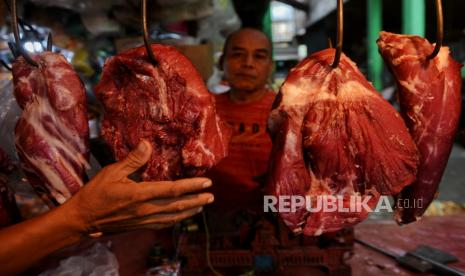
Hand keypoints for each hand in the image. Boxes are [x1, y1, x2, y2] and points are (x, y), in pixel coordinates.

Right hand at [64, 139, 213, 233]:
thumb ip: (133, 159)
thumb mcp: (112, 171)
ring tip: (203, 204)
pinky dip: (177, 219)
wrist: (83, 218)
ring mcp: (144, 220)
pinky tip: (183, 215)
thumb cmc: (96, 193)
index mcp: (140, 194)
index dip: (192, 186)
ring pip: (173, 216)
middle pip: (178, 205)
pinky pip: (164, 223)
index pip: (173, 190)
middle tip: (211, 195)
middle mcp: (146, 209)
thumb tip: (147, 143)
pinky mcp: (141, 226)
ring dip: (190, 210)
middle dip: (197, 199)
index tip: (207, 182)